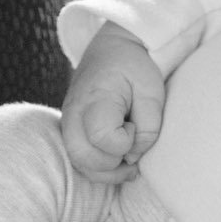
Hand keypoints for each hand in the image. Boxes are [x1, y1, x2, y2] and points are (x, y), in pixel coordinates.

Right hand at [61, 23, 165, 181]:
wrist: (112, 49)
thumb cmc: (134, 68)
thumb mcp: (152, 91)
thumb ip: (149, 127)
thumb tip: (134, 156)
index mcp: (96, 97)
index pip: (102, 137)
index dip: (124, 142)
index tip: (134, 126)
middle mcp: (74, 112)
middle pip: (83, 157)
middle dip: (112, 165)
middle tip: (133, 152)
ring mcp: (68, 121)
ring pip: (78, 162)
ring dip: (106, 171)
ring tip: (128, 164)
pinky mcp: (70, 129)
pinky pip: (78, 158)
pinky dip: (98, 167)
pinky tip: (118, 161)